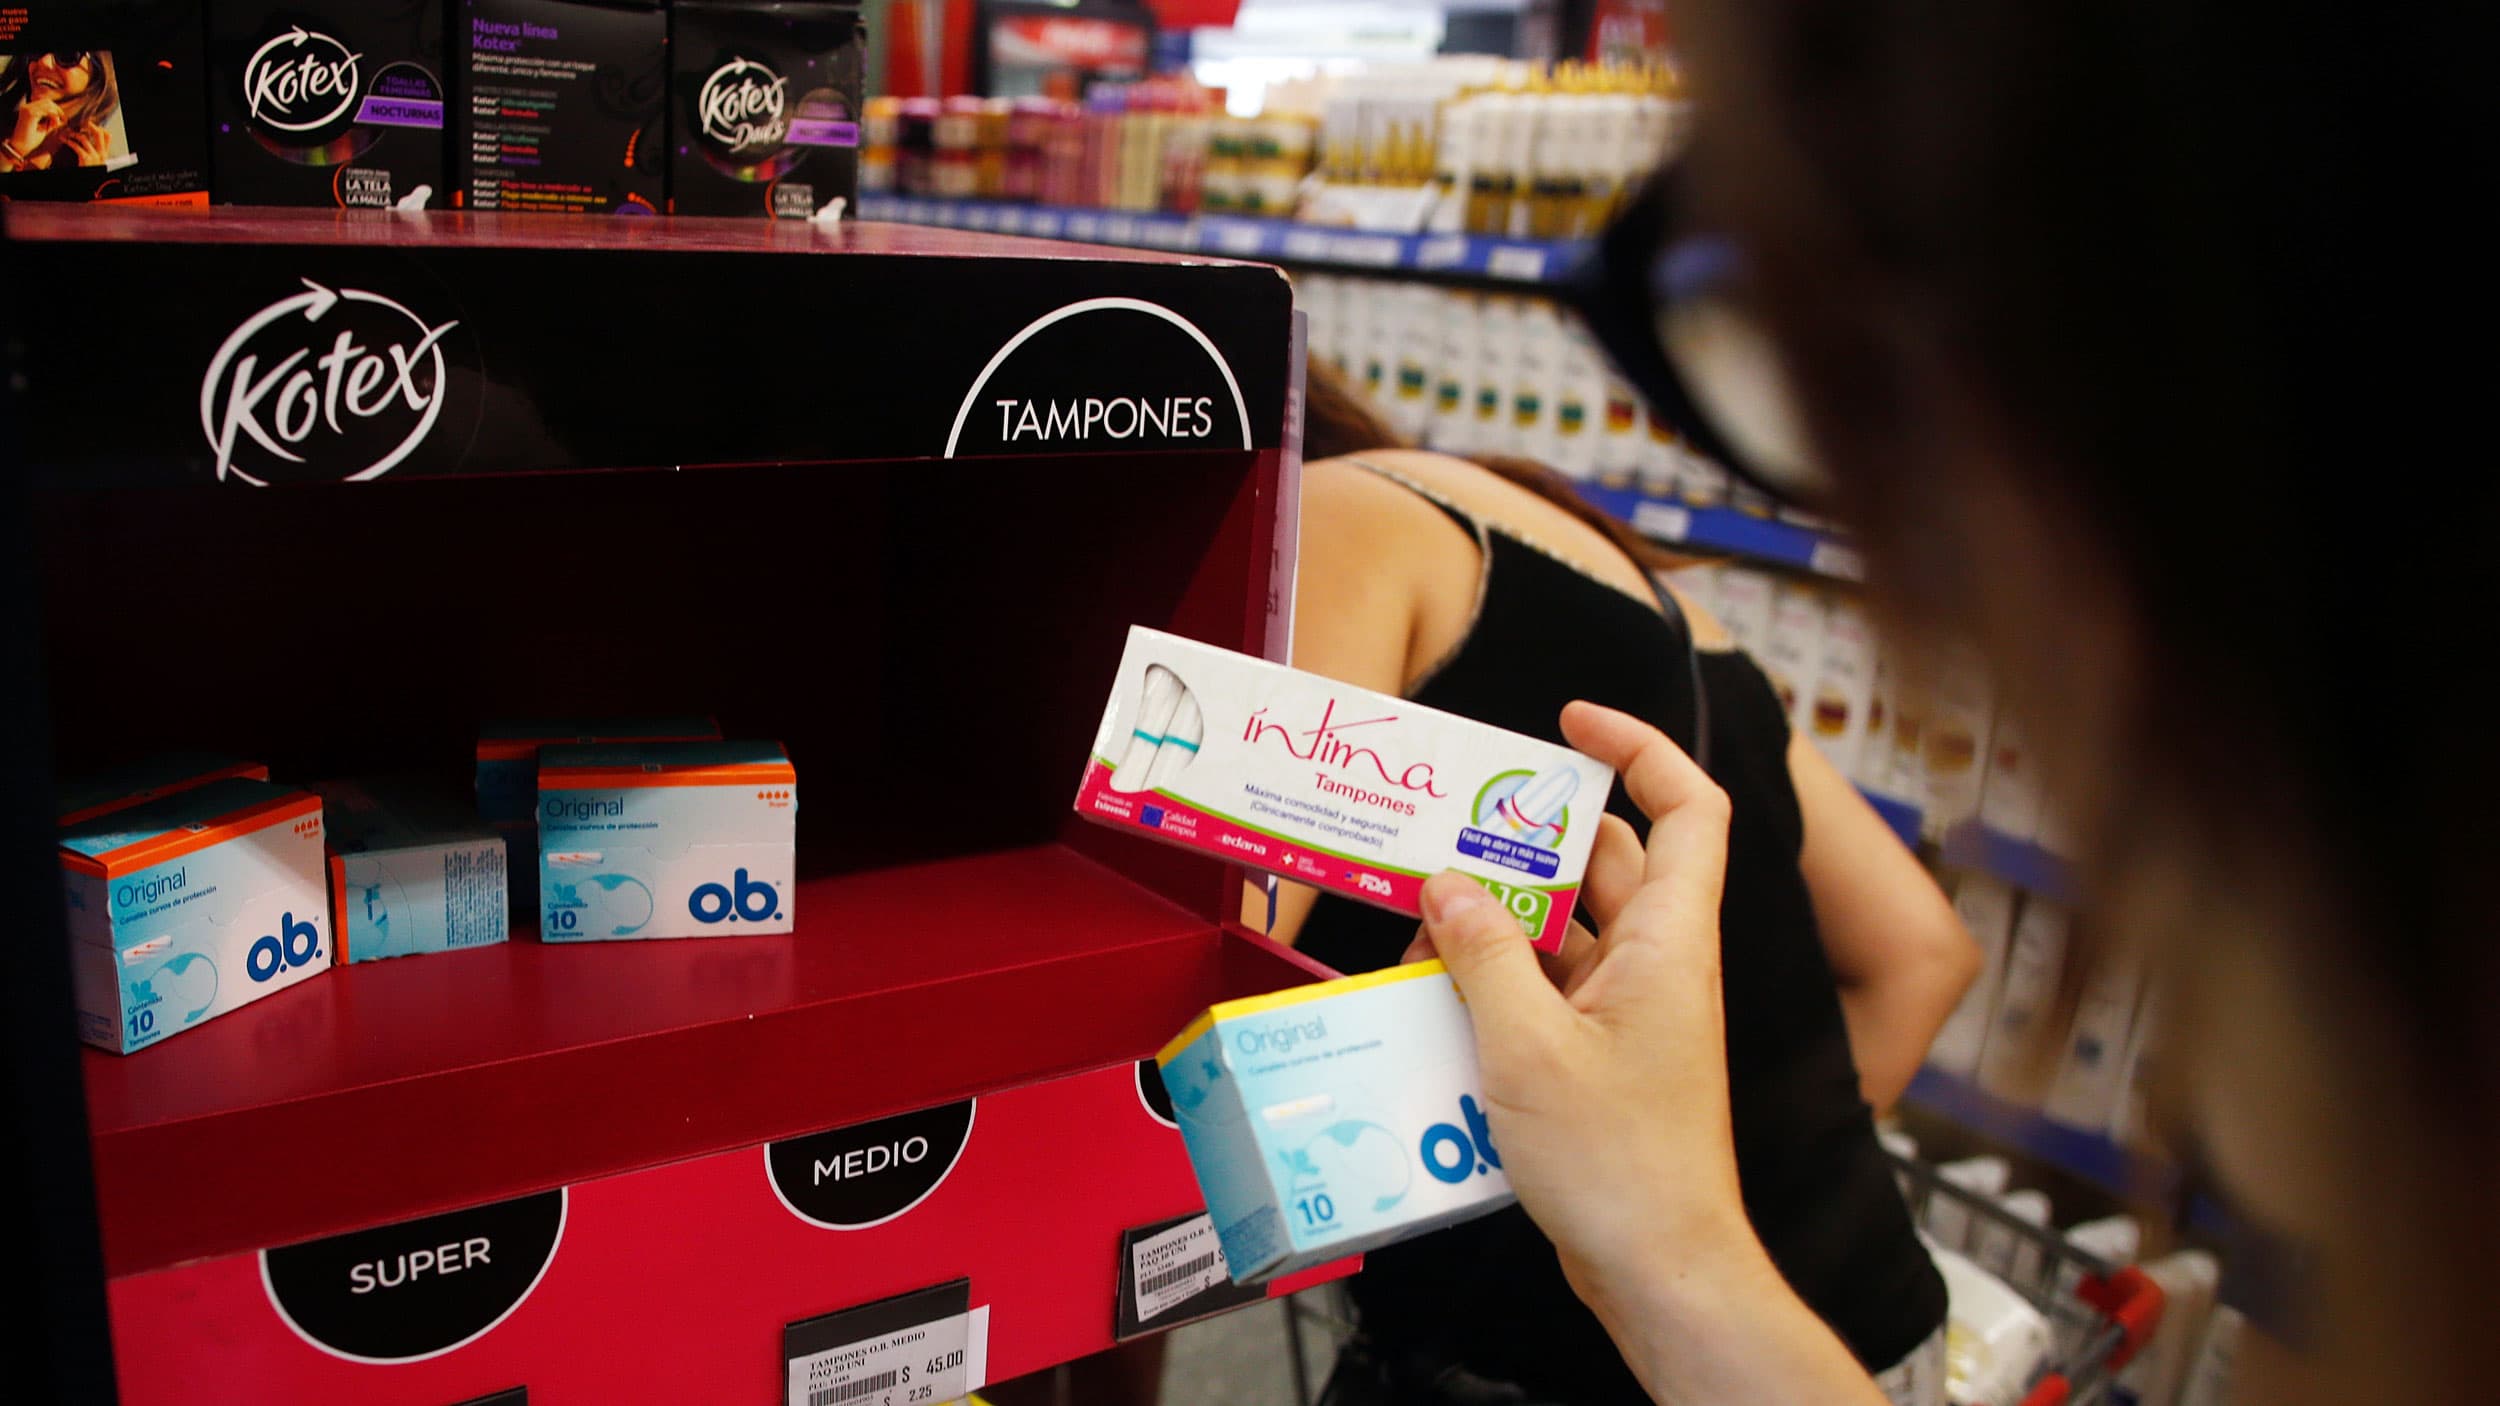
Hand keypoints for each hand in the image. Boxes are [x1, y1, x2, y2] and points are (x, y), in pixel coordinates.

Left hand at [57, 120, 111, 166]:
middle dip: (88, 126)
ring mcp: (94, 156)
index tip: (89, 126)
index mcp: (105, 154)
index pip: (107, 136)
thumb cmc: (89, 170)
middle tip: (79, 124)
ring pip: (85, 138)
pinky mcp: (85, 159)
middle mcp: (102, 154)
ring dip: (73, 133)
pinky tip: (63, 140)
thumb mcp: (96, 161)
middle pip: (99, 133)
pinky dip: (68, 141)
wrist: (90, 186)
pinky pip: (76, 145)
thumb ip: (95, 152)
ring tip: (67, 133)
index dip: (98, 128)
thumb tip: (87, 140)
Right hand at [1406, 701, 1756, 1318]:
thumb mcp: (1529, 1047)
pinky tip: (1436, 996)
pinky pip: (1551, 991)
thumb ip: (1484, 955)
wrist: (1661, 1268)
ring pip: (1567, 931)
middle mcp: (1658, 964)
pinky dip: (1500, 984)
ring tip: (1424, 918)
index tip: (1570, 722)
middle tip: (1453, 829)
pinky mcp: (1605, 1059)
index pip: (1687, 807)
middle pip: (1605, 864)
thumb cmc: (1619, 1161)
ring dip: (1501, 921)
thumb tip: (1448, 884)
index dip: (1641, 748)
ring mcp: (1634, 1014)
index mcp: (1668, 941)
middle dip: (1530, 842)